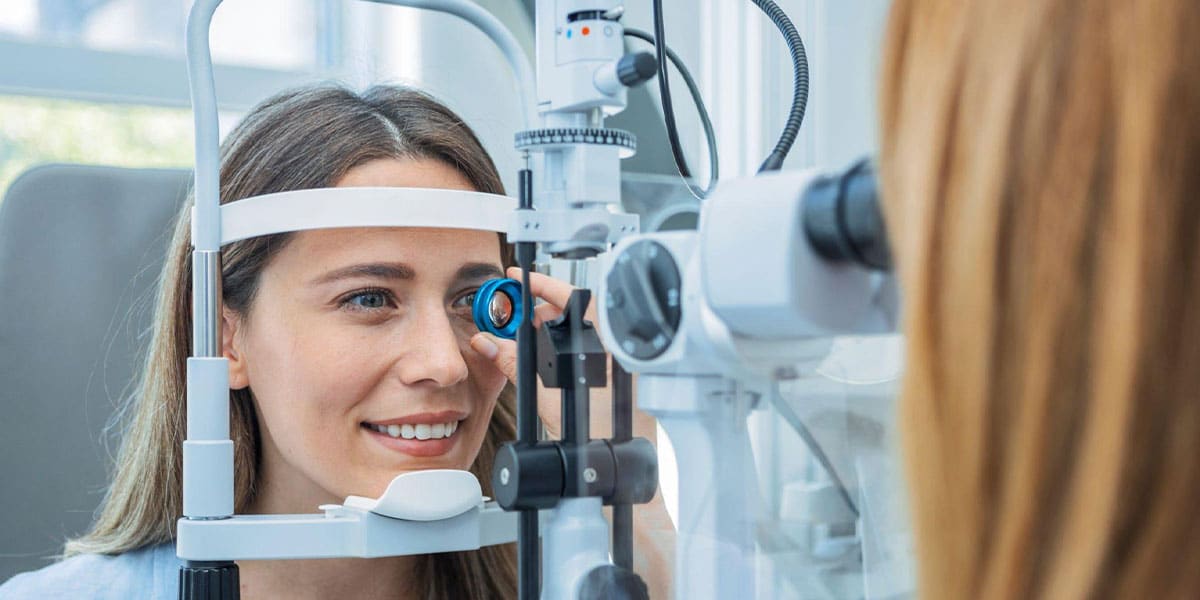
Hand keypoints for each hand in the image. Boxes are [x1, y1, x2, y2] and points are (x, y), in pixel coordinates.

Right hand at [469, 267, 655, 442]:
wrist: (614, 469)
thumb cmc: (593, 437)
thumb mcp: (545, 395)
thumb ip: (514, 363)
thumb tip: (488, 344)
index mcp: (603, 342)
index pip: (569, 297)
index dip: (540, 284)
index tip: (517, 278)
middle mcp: (615, 347)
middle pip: (572, 313)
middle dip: (538, 313)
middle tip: (511, 319)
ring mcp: (617, 362)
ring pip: (578, 332)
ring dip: (549, 332)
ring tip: (523, 342)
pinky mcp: (615, 377)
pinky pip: (587, 349)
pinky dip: (563, 348)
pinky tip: (545, 361)